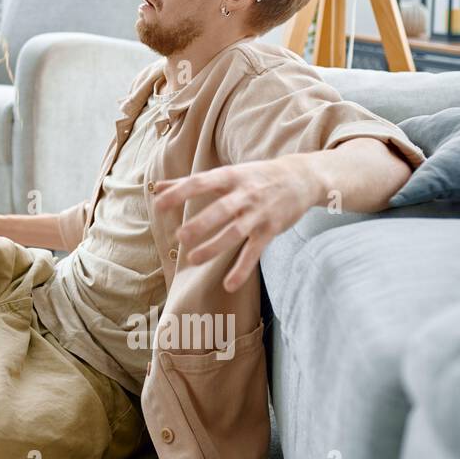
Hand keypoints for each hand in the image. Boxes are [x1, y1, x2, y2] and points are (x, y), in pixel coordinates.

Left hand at [152, 154, 318, 292]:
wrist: (301, 178)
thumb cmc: (255, 176)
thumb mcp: (226, 173)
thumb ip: (190, 182)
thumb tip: (157, 187)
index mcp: (229, 177)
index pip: (200, 183)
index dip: (179, 193)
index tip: (158, 205)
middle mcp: (244, 194)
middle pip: (220, 210)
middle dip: (201, 223)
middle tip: (180, 236)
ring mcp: (258, 213)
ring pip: (235, 233)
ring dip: (215, 247)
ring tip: (193, 259)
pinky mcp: (270, 230)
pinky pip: (255, 252)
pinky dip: (242, 270)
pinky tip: (228, 285)